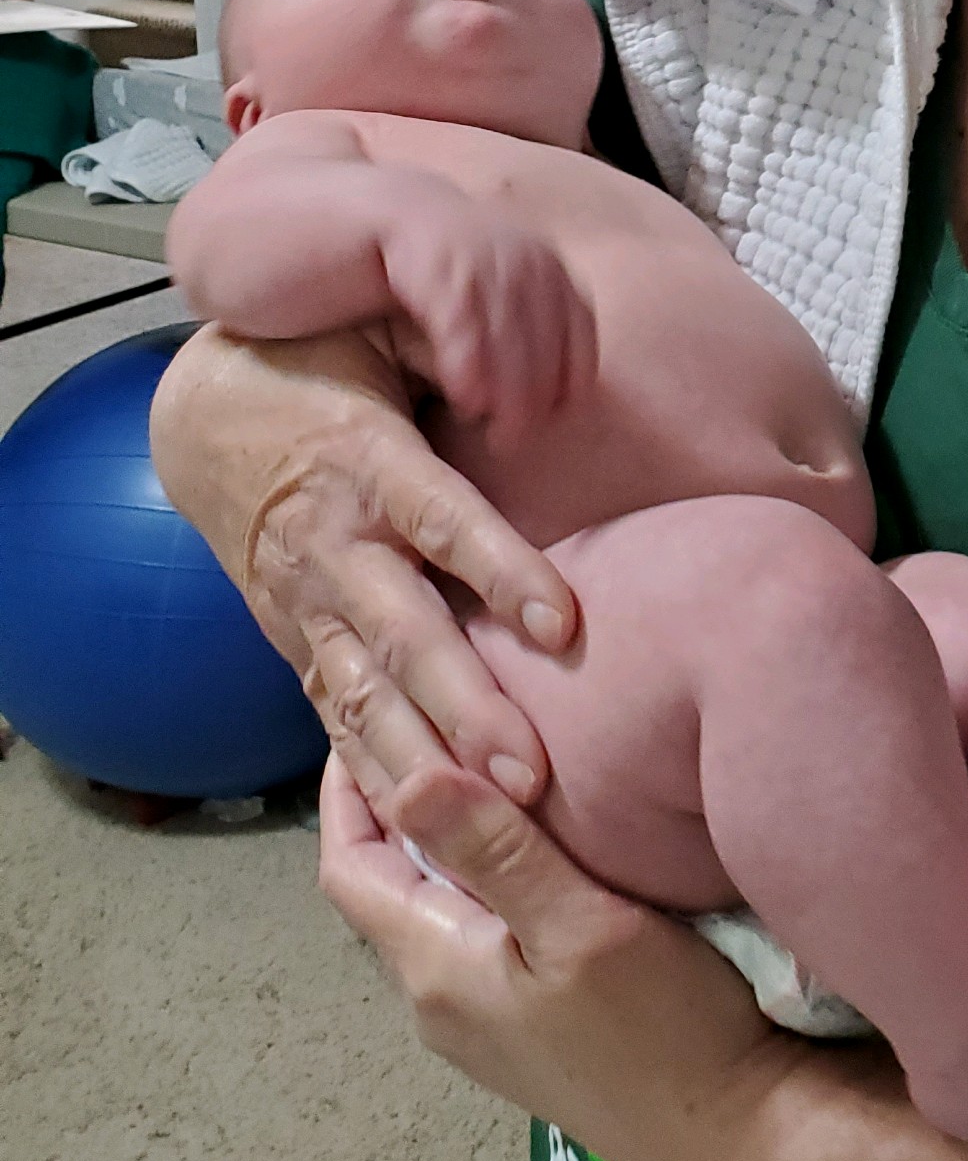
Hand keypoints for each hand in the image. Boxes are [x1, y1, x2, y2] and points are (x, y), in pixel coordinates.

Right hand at [150, 325, 580, 806]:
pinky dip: (374, 777)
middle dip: (468, 709)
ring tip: (491, 822)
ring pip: (367, 694)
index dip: (500, 568)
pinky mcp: (297, 642)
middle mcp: (334, 542)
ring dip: (428, 761)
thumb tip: (537, 359)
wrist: (209, 407)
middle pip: (406, 634)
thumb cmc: (326, 355)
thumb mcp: (384, 324)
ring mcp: (308, 603)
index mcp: (365, 457)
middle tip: (532, 775)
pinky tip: (420, 836)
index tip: (564, 622)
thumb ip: (456, 343)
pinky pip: (337, 718)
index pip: (441, 518)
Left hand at [319, 754, 784, 1160]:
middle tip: (416, 712)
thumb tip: (405, 776)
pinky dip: (475, 871)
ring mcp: (483, 1024)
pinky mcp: (527, 1030)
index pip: (349, 867)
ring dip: (436, 836)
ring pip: (431, 908)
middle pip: (384, 885)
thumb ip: (496, 853)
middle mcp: (439, 1002)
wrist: (737, 1136)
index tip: (362, 706)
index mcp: (437, 970)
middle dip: (388, 800)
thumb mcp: (583, 927)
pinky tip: (522, 840)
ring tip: (468, 757)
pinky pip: (473, 931)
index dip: (344, 787)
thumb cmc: (664, 1030)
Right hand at [380, 197, 598, 450]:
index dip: (570, 384)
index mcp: (552, 270)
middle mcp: (527, 263)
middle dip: (534, 401)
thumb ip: (534, 331)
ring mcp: (485, 263)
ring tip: (495, 434)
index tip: (554, 421)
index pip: (579, 337)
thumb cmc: (453, 270)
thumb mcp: (506, 289)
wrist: (389, 211)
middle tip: (515, 442)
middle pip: (545, 346)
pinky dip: (469, 370)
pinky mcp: (440, 269)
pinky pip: (464, 328)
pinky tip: (467, 401)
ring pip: (508, 342)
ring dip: (506, 396)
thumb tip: (556, 404)